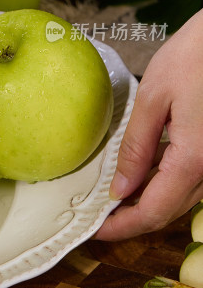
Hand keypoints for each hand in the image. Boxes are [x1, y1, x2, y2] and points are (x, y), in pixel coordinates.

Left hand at [96, 9, 202, 240]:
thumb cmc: (196, 56)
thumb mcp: (155, 97)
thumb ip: (137, 146)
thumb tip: (120, 187)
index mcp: (194, 160)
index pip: (153, 211)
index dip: (122, 227)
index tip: (95, 231)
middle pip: (169, 210)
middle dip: (133, 218)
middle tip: (98, 215)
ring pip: (182, 197)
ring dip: (149, 201)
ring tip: (113, 196)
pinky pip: (192, 178)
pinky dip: (165, 182)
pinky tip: (142, 171)